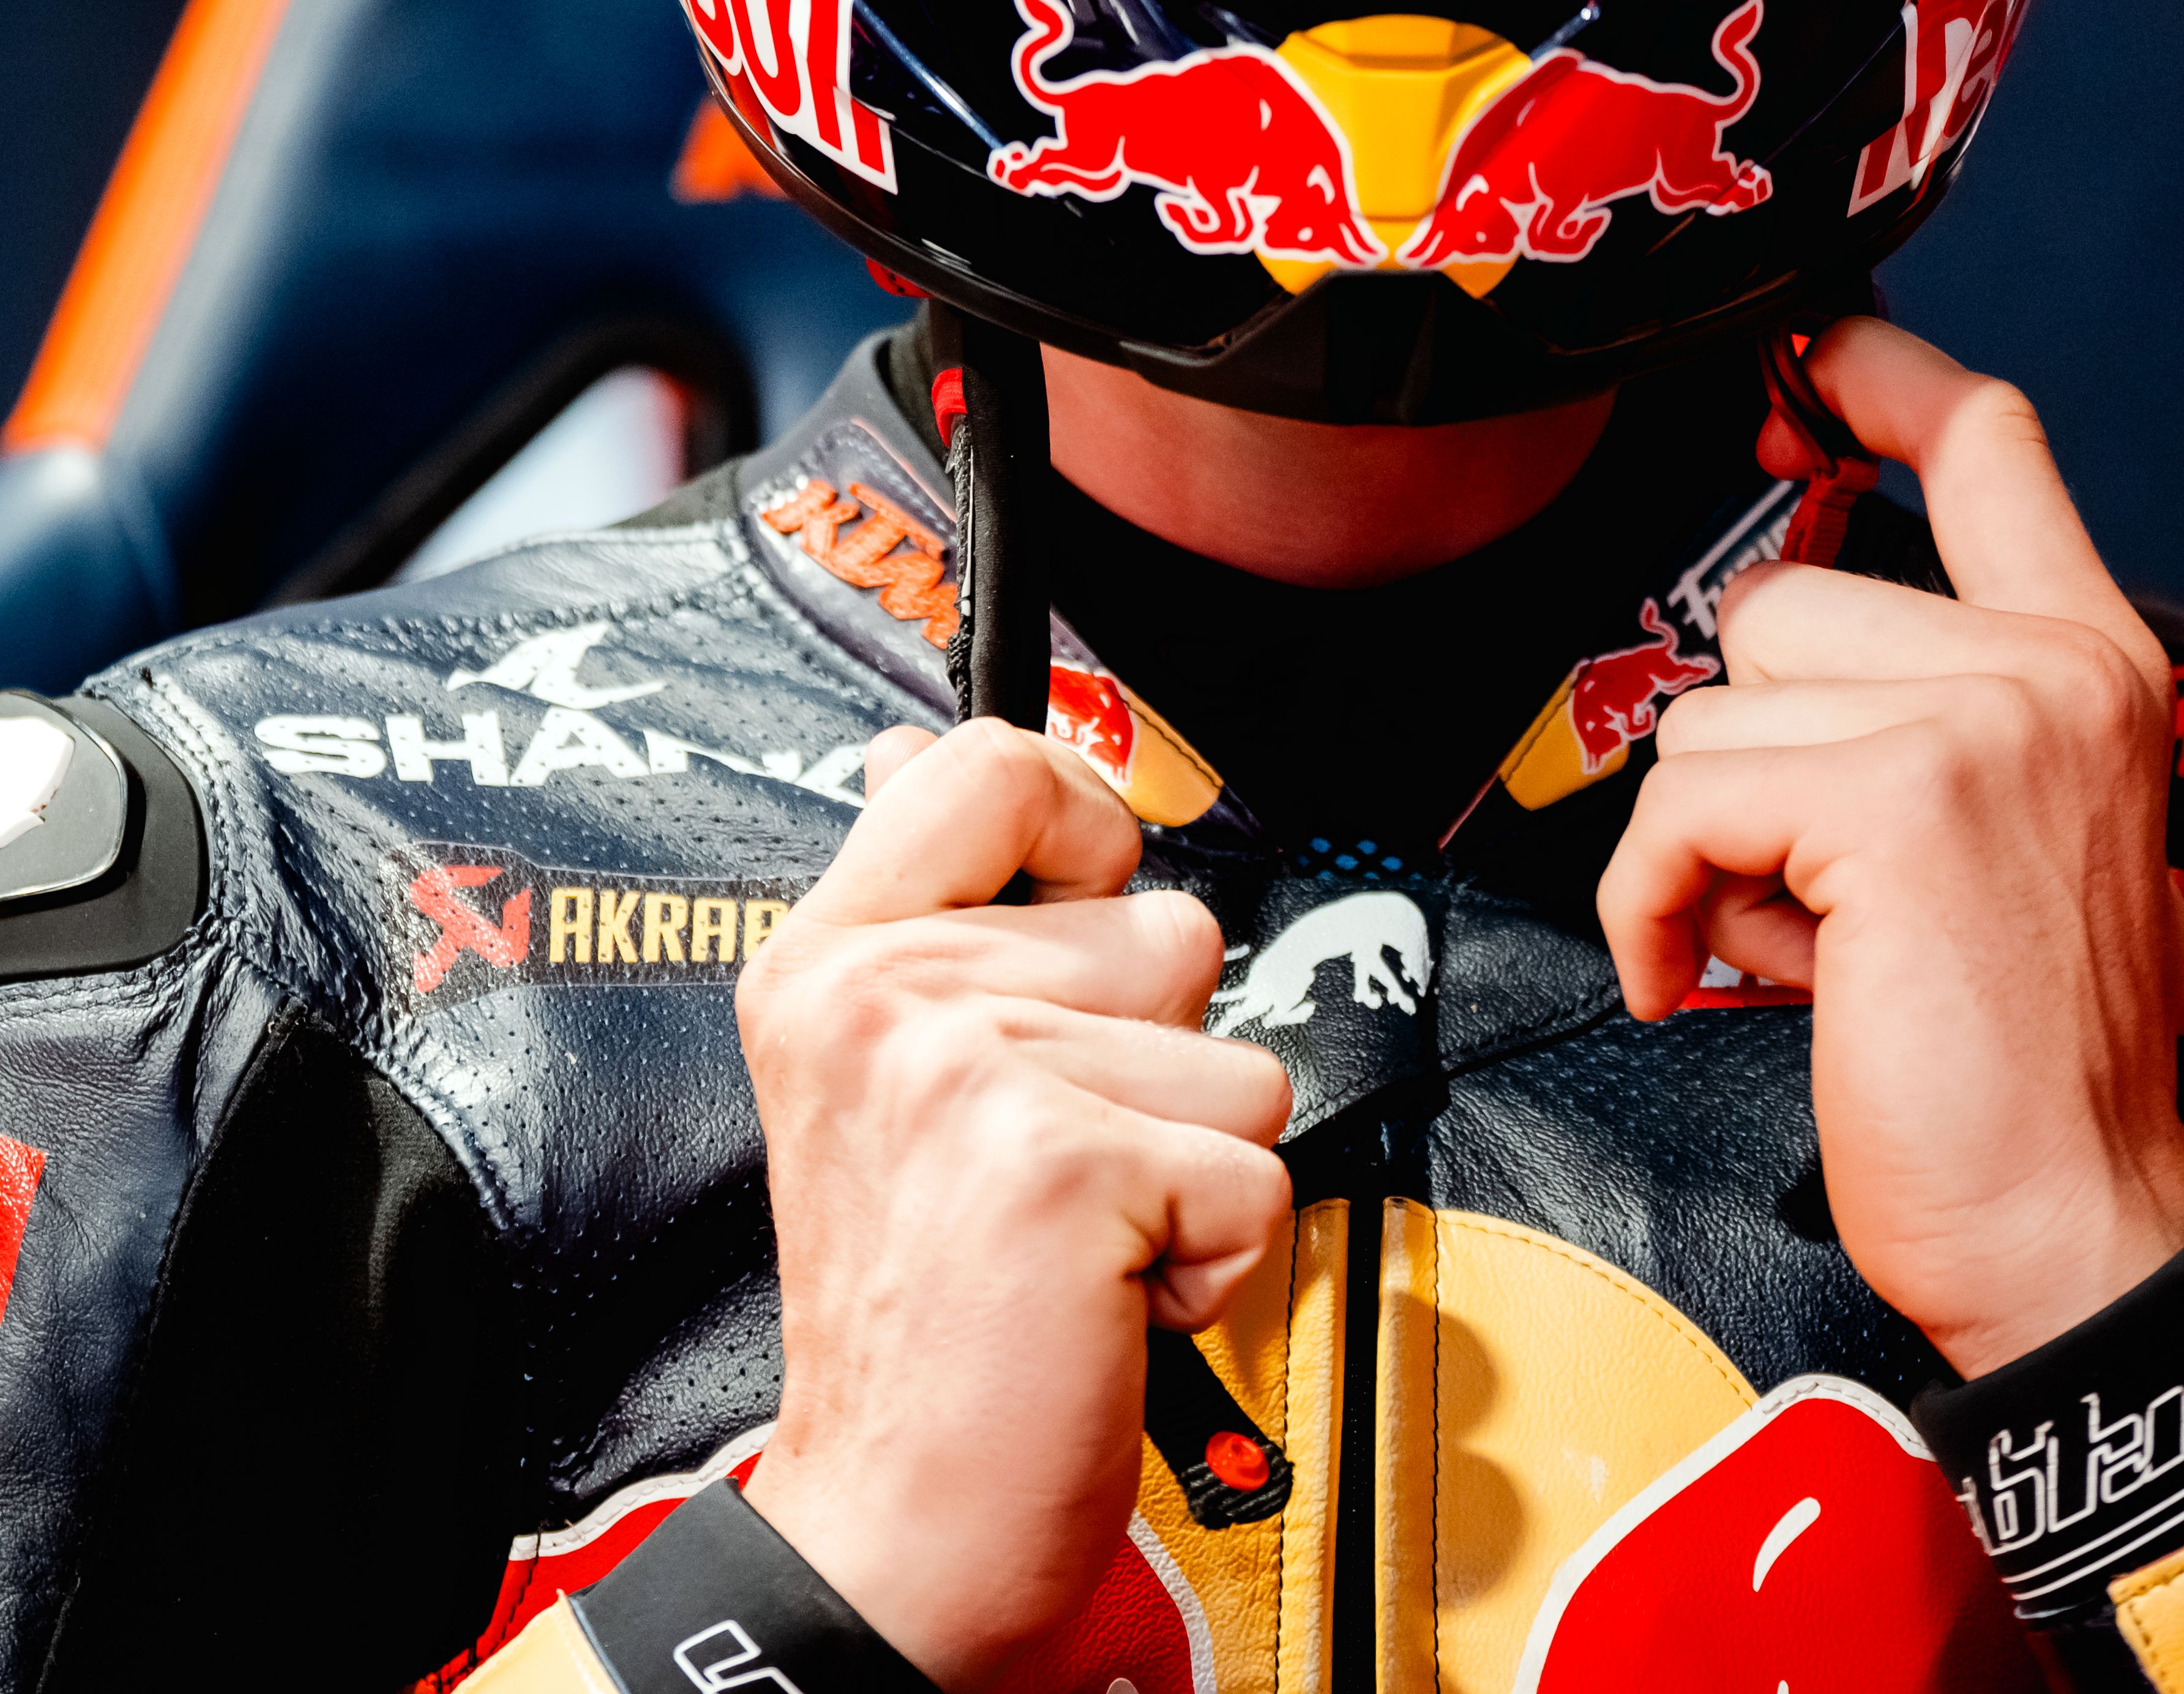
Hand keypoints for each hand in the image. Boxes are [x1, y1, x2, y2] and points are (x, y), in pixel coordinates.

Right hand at [737, 719, 1292, 1686]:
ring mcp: (972, 1077)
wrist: (893, 1527)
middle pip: (1166, 929)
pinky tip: (1106, 1296)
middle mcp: (886, 1000)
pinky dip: (1213, 1256)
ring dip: (1187, 1163)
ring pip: (1231, 1059)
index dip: (1082, 819)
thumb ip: (929, 912)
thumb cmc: (917, 1311)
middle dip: (1154, 1063)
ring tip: (1076, 1233)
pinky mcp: (1066, 1171)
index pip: (989, 764)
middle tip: (1047, 1163)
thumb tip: (917, 755)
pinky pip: (1254, 1170)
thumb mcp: (878, 1075)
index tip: (1076, 901)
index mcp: (830, 959)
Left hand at [1597, 319, 2183, 1378]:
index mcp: (2086, 660)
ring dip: (1716, 838)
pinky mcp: (1896, 799)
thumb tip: (1770, 628)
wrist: (2071, 1228)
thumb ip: (1921, 705)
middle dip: (1756, 750)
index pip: (1990, 441)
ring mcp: (1982, 720)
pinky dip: (1658, 902)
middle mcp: (2049, 668)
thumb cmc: (2014, 1054)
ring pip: (1714, 708)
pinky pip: (1680, 802)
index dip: (1880, 372)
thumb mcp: (1999, 832)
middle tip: (1828, 887)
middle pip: (1779, 604)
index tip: (1809, 343)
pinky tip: (1713, 972)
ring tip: (1810, 939)